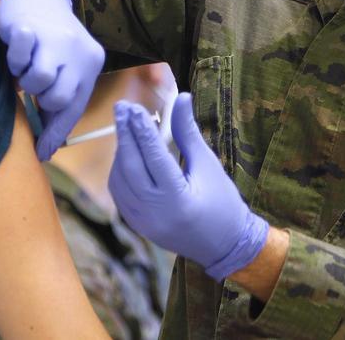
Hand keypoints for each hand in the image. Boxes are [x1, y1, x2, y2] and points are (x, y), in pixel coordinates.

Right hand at [0, 0, 104, 160]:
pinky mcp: (32, 28)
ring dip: (24, 79)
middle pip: (58, 98)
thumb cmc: (47, 39)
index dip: (56, 132)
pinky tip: (18, 48)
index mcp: (90, 63)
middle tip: (32, 84)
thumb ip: (58, 98)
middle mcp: (79, 52)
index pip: (75, 107)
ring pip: (39, 81)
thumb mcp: (62, 67)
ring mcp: (56, 39)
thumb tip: (46, 148)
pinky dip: (14, 58)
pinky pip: (20, 57)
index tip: (41, 151)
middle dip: (40, 98)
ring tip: (23, 66)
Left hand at [109, 93, 268, 280]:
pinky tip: (126, 153)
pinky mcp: (137, 225)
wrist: (224, 245)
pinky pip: (120, 194)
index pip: (154, 157)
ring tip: (126, 126)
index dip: (142, 129)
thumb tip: (181, 99)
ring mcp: (143, 222)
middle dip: (124, 134)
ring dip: (121, 151)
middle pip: (131, 166)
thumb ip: (187, 132)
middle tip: (121, 107)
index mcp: (178, 198)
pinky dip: (120, 171)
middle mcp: (156, 212)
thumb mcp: (207, 164)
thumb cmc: (222, 201)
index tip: (133, 107)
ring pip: (121, 180)